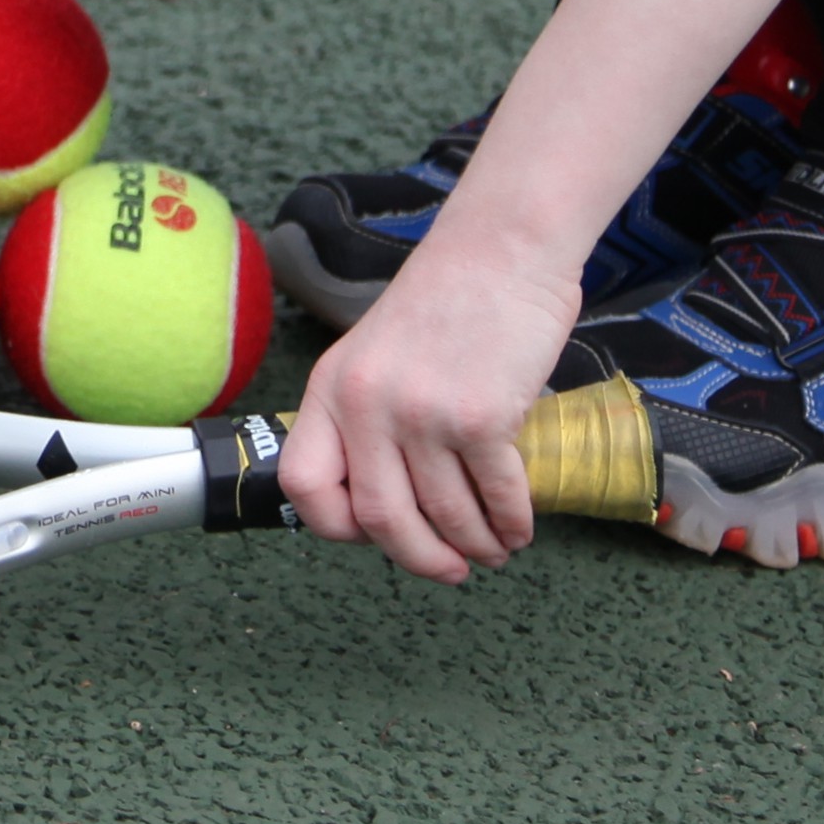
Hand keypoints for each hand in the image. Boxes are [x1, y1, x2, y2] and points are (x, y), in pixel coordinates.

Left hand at [280, 245, 582, 581]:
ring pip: (446, 516)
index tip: (374, 537)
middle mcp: (365, 405)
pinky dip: (513, 524)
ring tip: (495, 548)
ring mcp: (422, 412)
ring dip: (477, 546)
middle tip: (450, 571)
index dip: (336, 525)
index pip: (303, 483)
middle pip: (379, 518)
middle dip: (421, 560)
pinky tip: (520, 526)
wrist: (498, 253)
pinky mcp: (481, 417)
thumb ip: (366, 419)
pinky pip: (496, 497)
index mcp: (330, 391)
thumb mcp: (374, 358)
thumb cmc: (443, 307)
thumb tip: (386, 503)